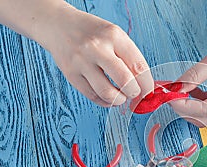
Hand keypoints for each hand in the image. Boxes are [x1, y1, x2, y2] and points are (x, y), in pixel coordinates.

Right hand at [36, 4, 153, 106]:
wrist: (58, 25)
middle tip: (134, 94)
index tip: (148, 92)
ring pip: (107, 93)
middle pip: (125, 81)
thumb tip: (145, 85)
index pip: (139, 66)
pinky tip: (108, 97)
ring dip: (119, 100)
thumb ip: (129, 58)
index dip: (148, 85)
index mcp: (114, 35)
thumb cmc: (92, 33)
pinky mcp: (71, 74)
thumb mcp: (114, 35)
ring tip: (121, 97)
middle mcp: (97, 48)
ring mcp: (82, 62)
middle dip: (134, 93)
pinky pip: (93, 96)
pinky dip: (105, 102)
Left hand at [169, 24, 206, 125]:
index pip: (203, 111)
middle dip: (184, 109)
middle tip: (170, 95)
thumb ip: (193, 77)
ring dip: (189, 106)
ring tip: (179, 90)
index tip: (168, 96)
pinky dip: (196, 102)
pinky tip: (192, 89)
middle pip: (203, 119)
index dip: (183, 105)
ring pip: (204, 116)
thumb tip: (176, 88)